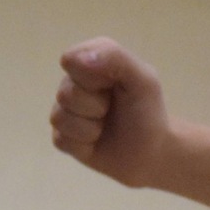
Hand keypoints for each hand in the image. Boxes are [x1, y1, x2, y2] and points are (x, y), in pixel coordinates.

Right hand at [52, 37, 177, 187]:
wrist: (149, 151)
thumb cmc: (146, 111)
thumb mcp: (143, 79)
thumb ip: (114, 58)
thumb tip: (72, 58)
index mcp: (93, 59)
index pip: (71, 60)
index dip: (92, 77)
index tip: (114, 84)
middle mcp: (73, 82)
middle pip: (66, 93)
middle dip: (95, 106)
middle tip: (112, 109)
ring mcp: (64, 109)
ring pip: (60, 118)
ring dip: (90, 127)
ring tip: (105, 126)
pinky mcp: (60, 135)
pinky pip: (61, 139)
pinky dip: (83, 144)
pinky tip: (95, 141)